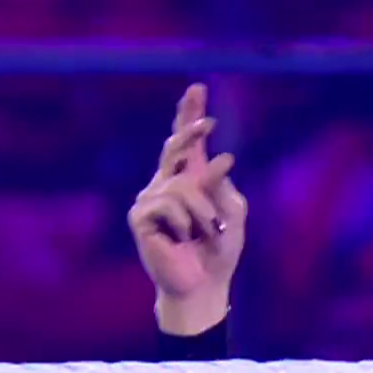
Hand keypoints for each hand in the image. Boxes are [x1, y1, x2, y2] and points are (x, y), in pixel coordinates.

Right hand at [128, 84, 248, 334]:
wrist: (203, 283)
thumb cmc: (220, 249)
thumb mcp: (232, 212)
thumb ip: (223, 186)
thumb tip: (214, 161)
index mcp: (191, 179)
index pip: (187, 143)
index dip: (189, 115)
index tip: (197, 88)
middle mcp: (167, 182)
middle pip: (175, 146)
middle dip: (191, 132)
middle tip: (209, 124)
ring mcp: (151, 198)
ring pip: (183, 186)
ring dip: (205, 212)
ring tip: (208, 232)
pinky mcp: (140, 216)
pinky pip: (169, 205)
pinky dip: (186, 223)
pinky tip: (182, 238)